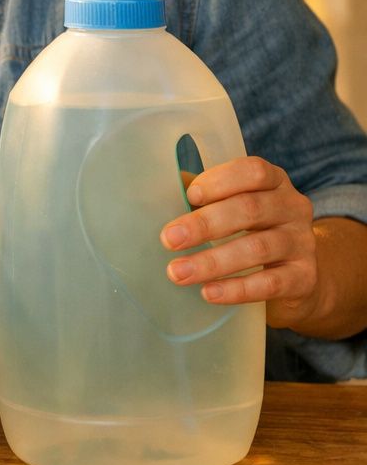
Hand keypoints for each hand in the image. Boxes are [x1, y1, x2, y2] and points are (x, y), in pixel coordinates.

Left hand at [162, 156, 319, 327]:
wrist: (296, 276)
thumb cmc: (250, 230)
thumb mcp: (232, 206)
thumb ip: (203, 195)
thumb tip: (160, 188)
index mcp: (274, 182)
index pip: (254, 171)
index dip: (221, 181)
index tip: (190, 196)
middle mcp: (293, 207)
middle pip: (250, 209)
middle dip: (204, 225)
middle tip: (169, 240)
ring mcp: (302, 242)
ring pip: (257, 248)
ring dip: (212, 262)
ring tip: (177, 273)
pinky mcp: (305, 277)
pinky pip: (271, 283)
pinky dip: (237, 289)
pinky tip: (209, 293)